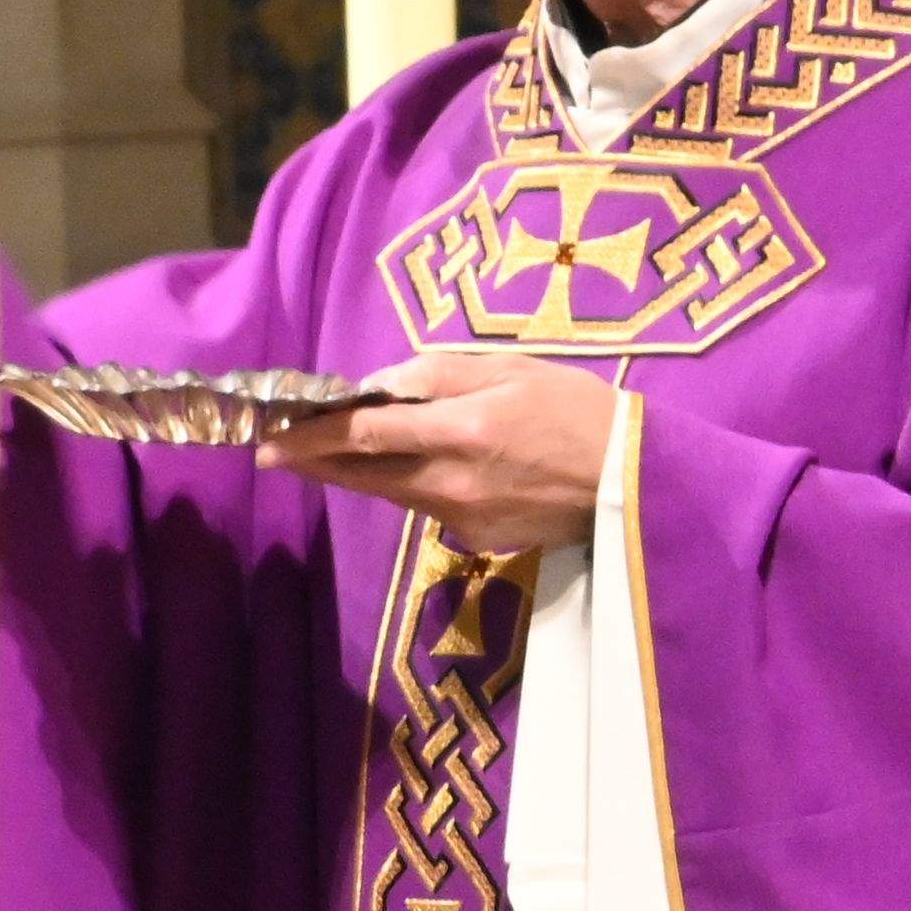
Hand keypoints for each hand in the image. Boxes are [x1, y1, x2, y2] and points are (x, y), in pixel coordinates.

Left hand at [255, 353, 618, 558]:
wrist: (639, 479)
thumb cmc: (580, 409)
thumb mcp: (513, 369)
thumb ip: (440, 375)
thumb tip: (379, 385)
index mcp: (461, 432)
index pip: (364, 435)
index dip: (312, 436)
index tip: (271, 438)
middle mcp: (452, 483)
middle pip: (363, 475)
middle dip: (315, 463)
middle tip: (274, 452)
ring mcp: (463, 519)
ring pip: (393, 494)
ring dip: (360, 475)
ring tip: (333, 453)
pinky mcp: (480, 540)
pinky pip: (430, 509)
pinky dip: (414, 488)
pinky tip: (420, 470)